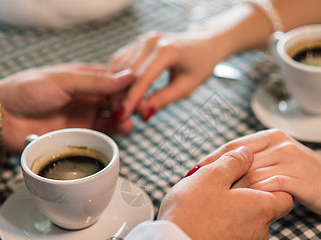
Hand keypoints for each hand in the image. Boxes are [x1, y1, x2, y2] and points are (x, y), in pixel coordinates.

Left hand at [0, 63, 134, 153]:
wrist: (3, 118)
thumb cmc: (27, 91)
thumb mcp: (64, 80)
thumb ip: (96, 81)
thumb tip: (127, 76)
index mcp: (84, 77)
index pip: (114, 78)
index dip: (129, 83)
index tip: (142, 88)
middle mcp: (87, 96)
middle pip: (117, 98)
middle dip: (130, 102)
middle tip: (141, 107)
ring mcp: (85, 115)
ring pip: (113, 116)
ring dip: (124, 116)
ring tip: (130, 119)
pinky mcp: (81, 134)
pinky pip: (104, 132)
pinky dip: (116, 130)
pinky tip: (123, 128)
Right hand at [108, 31, 223, 120]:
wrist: (205, 44)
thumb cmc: (200, 66)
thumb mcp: (186, 87)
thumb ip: (163, 100)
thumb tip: (142, 113)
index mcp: (167, 51)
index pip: (142, 79)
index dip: (130, 100)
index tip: (121, 117)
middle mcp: (151, 41)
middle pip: (127, 73)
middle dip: (120, 97)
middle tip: (117, 118)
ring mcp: (142, 40)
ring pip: (120, 67)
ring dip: (115, 89)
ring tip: (115, 109)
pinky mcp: (137, 43)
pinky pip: (121, 62)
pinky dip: (116, 78)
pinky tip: (116, 94)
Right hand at [158, 146, 292, 239]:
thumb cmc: (192, 213)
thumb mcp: (211, 176)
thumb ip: (233, 162)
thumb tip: (247, 154)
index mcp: (261, 209)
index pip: (285, 195)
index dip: (270, 183)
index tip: (250, 177)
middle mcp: (260, 233)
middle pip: (264, 210)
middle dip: (247, 198)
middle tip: (221, 188)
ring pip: (247, 226)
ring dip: (233, 215)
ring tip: (207, 206)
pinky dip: (223, 231)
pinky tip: (203, 224)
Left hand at [195, 129, 320, 215]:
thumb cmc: (300, 173)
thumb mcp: (275, 159)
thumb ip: (251, 161)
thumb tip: (214, 172)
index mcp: (269, 136)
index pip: (233, 147)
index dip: (210, 160)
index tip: (191, 173)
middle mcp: (279, 145)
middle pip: (238, 161)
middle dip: (215, 178)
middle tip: (195, 192)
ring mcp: (291, 160)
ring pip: (251, 175)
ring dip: (230, 191)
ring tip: (212, 205)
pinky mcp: (300, 179)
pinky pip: (269, 188)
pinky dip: (252, 198)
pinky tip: (240, 209)